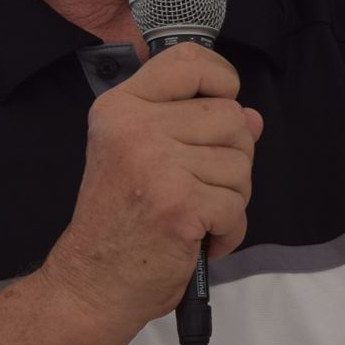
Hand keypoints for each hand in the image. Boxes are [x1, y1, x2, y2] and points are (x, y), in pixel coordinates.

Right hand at [44, 44, 262, 332]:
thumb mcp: (143, 157)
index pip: (189, 60)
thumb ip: (195, 129)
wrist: (91, 284)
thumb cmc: (119, 222)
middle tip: (200, 187)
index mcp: (121, 107)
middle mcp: (135, 127)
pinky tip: (200, 240)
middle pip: (231, 116)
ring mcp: (157, 164)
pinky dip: (229, 231)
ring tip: (195, 215)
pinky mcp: (179, 203)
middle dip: (232, 157)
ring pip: (241, 162)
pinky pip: (237, 205)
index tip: (223, 102)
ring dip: (231, 197)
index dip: (222, 79)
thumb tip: (253, 116)